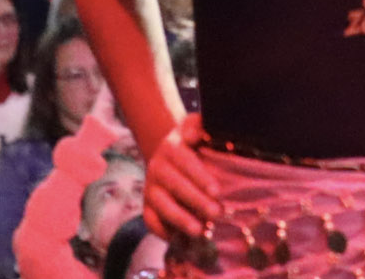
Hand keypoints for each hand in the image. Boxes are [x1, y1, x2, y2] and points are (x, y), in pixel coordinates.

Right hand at [145, 113, 221, 241]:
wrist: (169, 151)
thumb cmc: (192, 140)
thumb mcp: (195, 125)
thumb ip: (197, 125)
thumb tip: (194, 136)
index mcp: (170, 148)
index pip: (185, 163)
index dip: (200, 177)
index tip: (217, 191)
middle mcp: (156, 168)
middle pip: (175, 187)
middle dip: (196, 202)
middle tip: (216, 214)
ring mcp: (150, 189)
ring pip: (162, 207)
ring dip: (181, 220)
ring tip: (200, 231)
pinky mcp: (147, 206)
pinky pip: (151, 221)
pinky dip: (163, 232)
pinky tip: (182, 240)